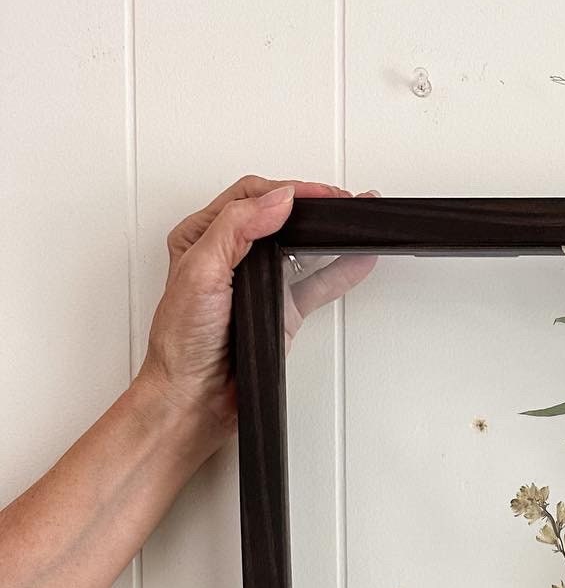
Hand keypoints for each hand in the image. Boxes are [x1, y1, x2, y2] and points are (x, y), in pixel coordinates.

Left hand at [135, 175, 376, 452]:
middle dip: (313, 204)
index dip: (287, 190)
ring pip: (301, 246)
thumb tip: (278, 201)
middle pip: (279, 215)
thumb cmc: (182, 343)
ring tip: (355, 222)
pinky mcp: (280, 310)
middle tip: (342, 202)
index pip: (251, 196)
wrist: (194, 397)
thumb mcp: (201, 272)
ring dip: (329, 234)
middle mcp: (231, 255)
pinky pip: (316, 284)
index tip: (317, 195)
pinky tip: (358, 260)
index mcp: (203, 235)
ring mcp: (259, 283)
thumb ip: (236, 229)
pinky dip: (340, 271)